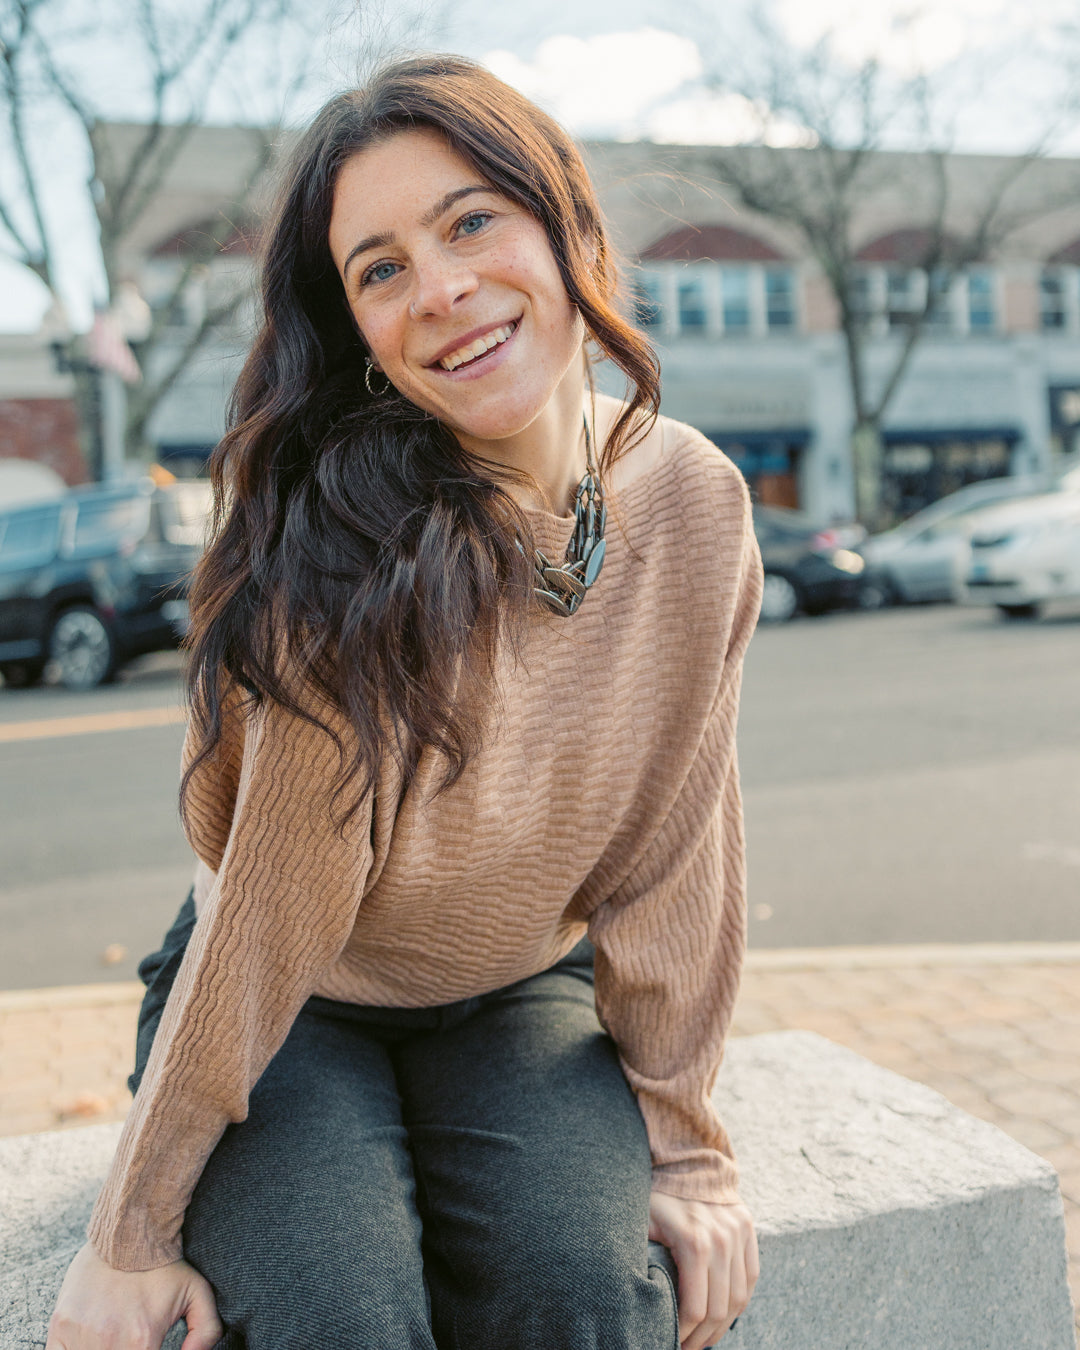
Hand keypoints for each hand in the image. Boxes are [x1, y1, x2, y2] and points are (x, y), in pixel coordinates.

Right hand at [46, 1241, 222, 1349]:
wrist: (130, 1228)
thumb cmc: (164, 1263)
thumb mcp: (198, 1293)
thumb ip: (206, 1330)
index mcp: (142, 1341)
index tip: (144, 1344)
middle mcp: (108, 1342)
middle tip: (129, 1339)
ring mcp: (80, 1333)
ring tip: (112, 1337)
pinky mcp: (60, 1323)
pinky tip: (88, 1342)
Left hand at [648, 1193, 758, 1348]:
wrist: (683, 1156)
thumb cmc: (654, 1194)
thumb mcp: (640, 1223)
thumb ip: (643, 1259)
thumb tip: (635, 1299)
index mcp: (693, 1241)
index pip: (695, 1309)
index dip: (683, 1334)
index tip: (670, 1342)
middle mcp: (721, 1239)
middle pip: (720, 1310)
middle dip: (702, 1337)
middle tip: (686, 1347)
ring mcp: (738, 1233)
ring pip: (740, 1298)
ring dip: (723, 1326)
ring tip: (705, 1337)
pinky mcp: (748, 1228)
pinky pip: (751, 1276)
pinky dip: (740, 1301)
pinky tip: (724, 1314)